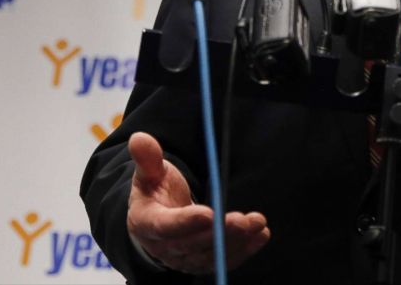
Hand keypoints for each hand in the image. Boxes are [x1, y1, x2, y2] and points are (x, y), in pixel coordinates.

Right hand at [126, 132, 270, 273]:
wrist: (157, 219)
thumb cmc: (155, 192)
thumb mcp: (148, 173)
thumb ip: (147, 159)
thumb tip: (140, 138)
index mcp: (146, 223)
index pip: (166, 226)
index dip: (186, 222)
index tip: (208, 214)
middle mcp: (164, 247)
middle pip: (193, 243)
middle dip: (219, 232)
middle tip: (242, 220)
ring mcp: (184, 258)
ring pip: (211, 255)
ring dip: (237, 241)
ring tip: (257, 224)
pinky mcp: (202, 262)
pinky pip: (223, 260)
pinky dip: (244, 249)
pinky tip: (261, 235)